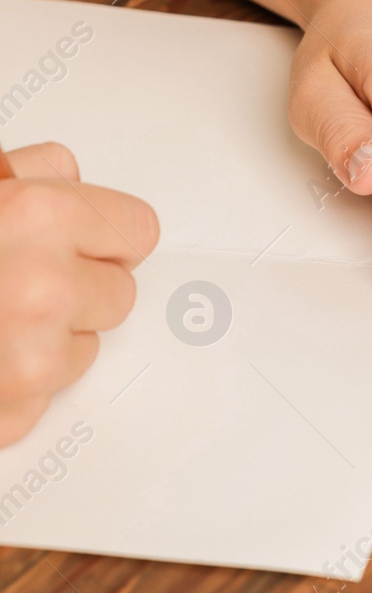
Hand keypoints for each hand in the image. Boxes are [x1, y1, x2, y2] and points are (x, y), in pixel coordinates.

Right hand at [0, 143, 158, 446]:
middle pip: (120, 292)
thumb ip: (30, 176)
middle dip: (76, 288)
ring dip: (48, 339)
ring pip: (89, 347)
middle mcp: (42, 287)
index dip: (100, 236)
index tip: (72, 242)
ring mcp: (31, 358)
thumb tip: (71, 177)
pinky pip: (50, 396)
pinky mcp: (14, 415)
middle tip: (11, 283)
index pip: (138, 231)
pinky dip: (16, 386)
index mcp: (35, 217)